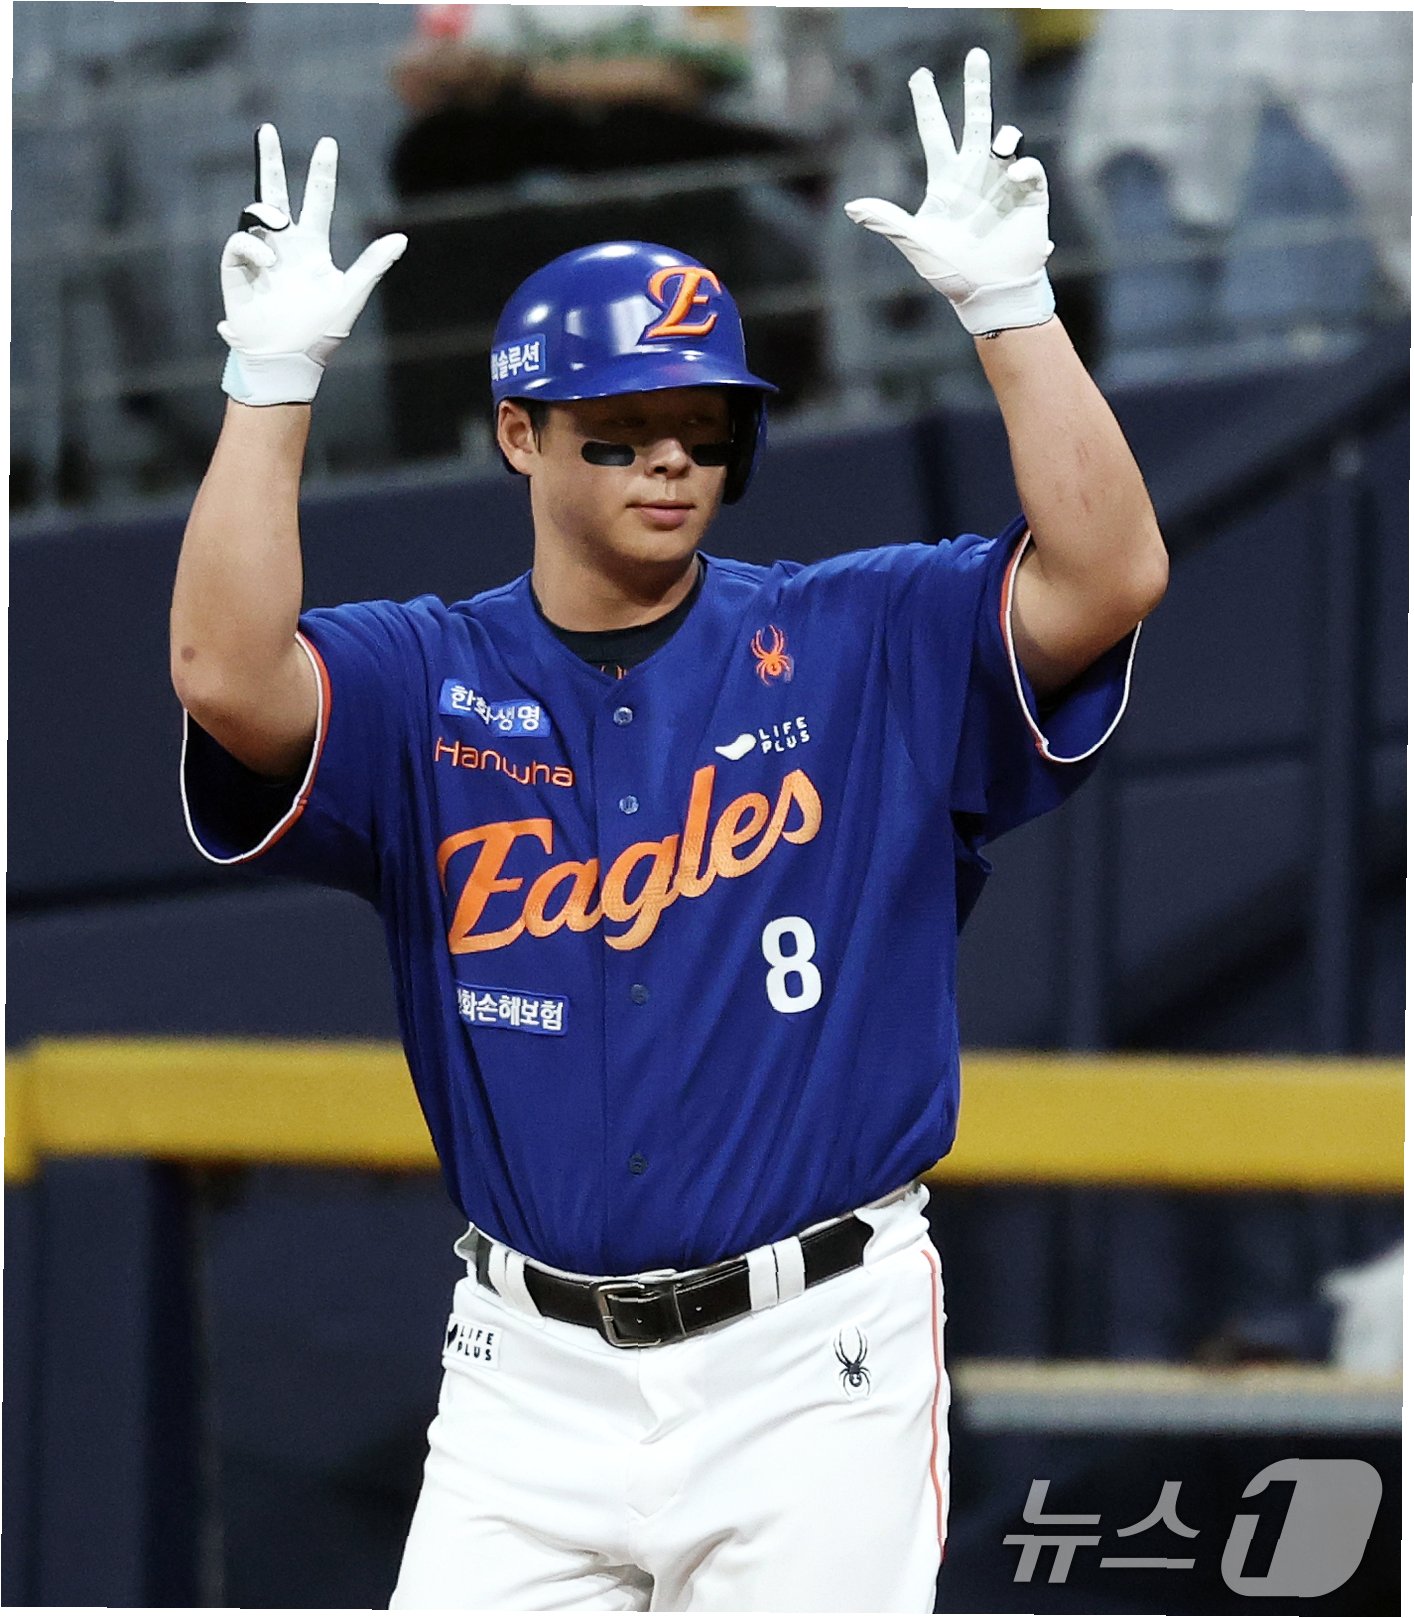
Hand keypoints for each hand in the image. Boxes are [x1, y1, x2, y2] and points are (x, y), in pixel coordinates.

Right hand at [219, 124, 407, 405]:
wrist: (288, 358)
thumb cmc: (321, 331)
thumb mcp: (351, 295)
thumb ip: (373, 264)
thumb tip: (401, 238)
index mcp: (313, 247)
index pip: (318, 200)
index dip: (322, 173)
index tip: (328, 143)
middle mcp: (285, 244)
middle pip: (275, 193)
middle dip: (269, 161)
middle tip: (266, 130)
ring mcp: (260, 254)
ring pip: (257, 212)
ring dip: (267, 210)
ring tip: (279, 222)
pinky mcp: (238, 269)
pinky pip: (240, 242)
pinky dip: (254, 248)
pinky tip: (267, 265)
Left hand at [843, 48, 1053, 335]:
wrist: (988, 294)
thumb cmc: (950, 272)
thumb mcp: (916, 244)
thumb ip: (887, 221)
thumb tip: (851, 206)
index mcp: (946, 179)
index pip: (934, 131)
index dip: (927, 103)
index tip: (919, 75)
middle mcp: (975, 173)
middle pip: (976, 119)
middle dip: (977, 86)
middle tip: (976, 54)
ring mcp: (1003, 182)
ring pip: (1006, 138)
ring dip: (1004, 134)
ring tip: (1000, 144)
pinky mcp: (1029, 196)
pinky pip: (1028, 167)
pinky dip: (1022, 166)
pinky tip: (1014, 177)